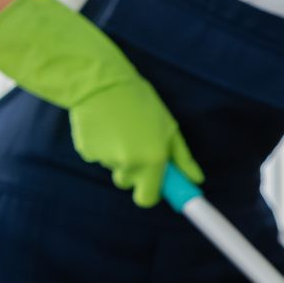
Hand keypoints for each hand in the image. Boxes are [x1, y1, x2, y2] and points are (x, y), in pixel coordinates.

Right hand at [0, 0, 201, 206]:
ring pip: (115, 169)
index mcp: (152, 160)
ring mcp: (105, 159)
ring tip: (124, 129)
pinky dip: (104, 147)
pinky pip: (100, 157)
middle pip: (131, 184)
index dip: (154, 196)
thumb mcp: (169, 128)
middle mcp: (129, 164)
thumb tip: (196, 180)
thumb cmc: (141, 104)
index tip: (162, 195)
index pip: (149, 198)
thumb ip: (182, 159)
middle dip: (137, 174)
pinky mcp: (87, 151)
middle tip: (141, 148)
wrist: (100, 84)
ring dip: (121, 157)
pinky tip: (107, 126)